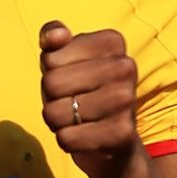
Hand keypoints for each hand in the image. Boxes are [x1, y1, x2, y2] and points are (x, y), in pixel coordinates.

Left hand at [39, 20, 144, 177]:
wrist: (115, 140)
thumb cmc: (83, 91)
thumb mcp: (63, 59)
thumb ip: (51, 36)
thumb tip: (56, 36)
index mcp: (112, 42)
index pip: (50, 58)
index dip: (50, 73)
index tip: (71, 78)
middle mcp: (125, 67)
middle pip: (51, 84)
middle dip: (52, 98)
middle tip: (73, 102)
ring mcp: (126, 100)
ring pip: (55, 113)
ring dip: (58, 122)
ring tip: (79, 119)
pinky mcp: (122, 133)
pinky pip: (66, 138)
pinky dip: (67, 141)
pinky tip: (85, 137)